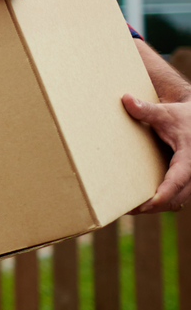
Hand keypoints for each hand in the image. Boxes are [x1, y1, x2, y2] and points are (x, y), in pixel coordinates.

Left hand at [125, 93, 190, 211]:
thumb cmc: (180, 117)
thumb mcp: (165, 113)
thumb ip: (146, 109)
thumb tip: (126, 99)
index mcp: (190, 156)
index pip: (179, 179)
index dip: (165, 192)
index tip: (149, 203)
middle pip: (177, 196)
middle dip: (155, 205)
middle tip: (128, 209)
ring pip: (178, 200)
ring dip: (158, 206)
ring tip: (131, 209)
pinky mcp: (187, 181)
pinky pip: (178, 197)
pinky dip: (163, 202)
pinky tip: (143, 204)